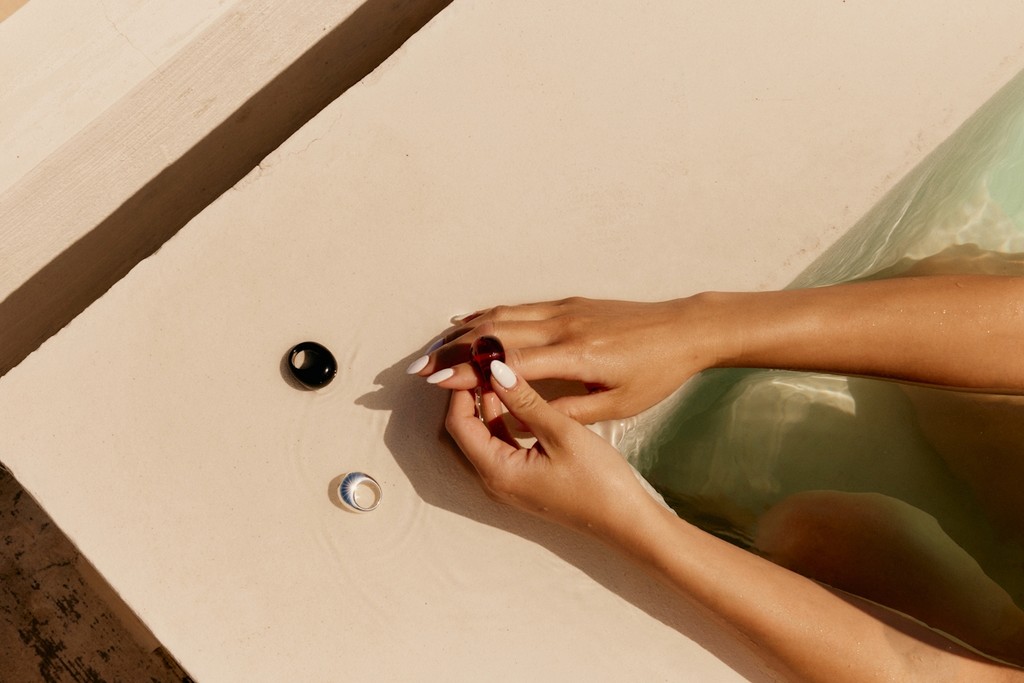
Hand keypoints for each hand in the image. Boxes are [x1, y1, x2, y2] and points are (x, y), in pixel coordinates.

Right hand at [414, 297, 717, 422]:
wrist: (684, 330)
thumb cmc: (655, 373)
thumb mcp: (616, 404)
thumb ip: (565, 409)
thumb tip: (519, 416)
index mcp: (574, 355)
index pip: (508, 363)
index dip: (468, 373)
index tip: (436, 382)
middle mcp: (563, 326)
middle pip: (494, 334)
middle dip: (452, 351)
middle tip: (419, 369)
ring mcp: (564, 309)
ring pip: (501, 315)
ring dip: (463, 332)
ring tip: (433, 349)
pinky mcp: (568, 303)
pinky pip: (518, 307)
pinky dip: (488, 315)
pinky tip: (468, 322)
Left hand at [445, 360, 657, 535]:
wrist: (624, 520)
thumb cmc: (598, 481)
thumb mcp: (561, 432)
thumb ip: (525, 401)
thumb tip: (496, 371)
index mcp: (498, 471)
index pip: (459, 425)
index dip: (461, 391)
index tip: (476, 363)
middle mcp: (495, 480)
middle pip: (466, 431)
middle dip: (471, 396)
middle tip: (486, 363)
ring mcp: (508, 482)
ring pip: (483, 437)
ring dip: (487, 406)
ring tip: (500, 374)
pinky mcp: (522, 481)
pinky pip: (500, 446)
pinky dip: (502, 421)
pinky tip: (516, 401)